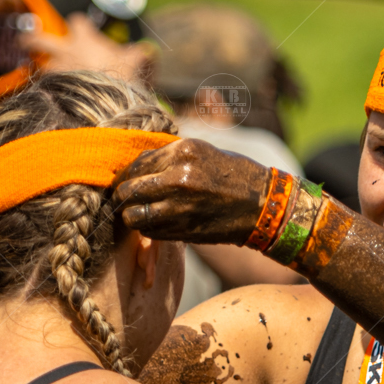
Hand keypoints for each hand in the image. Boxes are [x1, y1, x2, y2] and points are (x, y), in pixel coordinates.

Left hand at [23, 13, 151, 80]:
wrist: (107, 100)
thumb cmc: (121, 76)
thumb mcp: (135, 61)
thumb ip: (139, 54)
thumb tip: (149, 52)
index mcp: (84, 39)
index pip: (77, 21)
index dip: (79, 24)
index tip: (81, 28)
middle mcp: (65, 51)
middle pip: (40, 38)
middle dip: (32, 38)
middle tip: (26, 40)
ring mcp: (57, 70)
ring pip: (39, 63)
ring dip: (39, 65)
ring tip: (38, 69)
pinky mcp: (53, 88)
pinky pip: (43, 85)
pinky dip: (43, 86)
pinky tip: (45, 91)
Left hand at [112, 138, 271, 243]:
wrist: (261, 205)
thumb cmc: (232, 175)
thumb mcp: (201, 152)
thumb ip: (168, 156)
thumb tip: (134, 166)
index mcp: (182, 153)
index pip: (136, 165)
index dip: (125, 175)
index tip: (124, 181)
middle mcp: (178, 178)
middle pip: (129, 190)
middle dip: (122, 196)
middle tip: (124, 199)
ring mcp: (180, 207)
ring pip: (134, 216)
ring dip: (131, 215)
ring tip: (138, 212)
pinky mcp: (184, 229)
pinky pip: (150, 231)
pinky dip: (148, 228)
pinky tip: (157, 222)